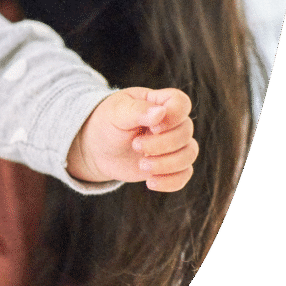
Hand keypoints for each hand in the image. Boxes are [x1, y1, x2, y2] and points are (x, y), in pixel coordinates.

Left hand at [67, 87, 197, 191]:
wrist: (96, 148)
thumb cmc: (106, 124)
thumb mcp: (116, 113)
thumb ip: (137, 110)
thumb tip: (160, 112)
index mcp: (159, 102)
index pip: (181, 103)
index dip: (172, 117)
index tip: (152, 127)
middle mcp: (171, 122)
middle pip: (186, 132)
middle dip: (161, 144)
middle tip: (135, 146)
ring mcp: (173, 144)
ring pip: (189, 154)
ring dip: (167, 164)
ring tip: (142, 165)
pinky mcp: (170, 166)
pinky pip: (184, 175)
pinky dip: (171, 181)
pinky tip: (150, 183)